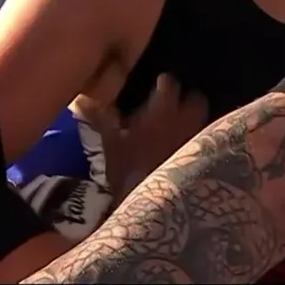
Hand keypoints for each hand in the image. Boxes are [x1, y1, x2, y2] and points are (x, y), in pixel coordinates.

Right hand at [75, 74, 207, 198]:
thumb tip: (80, 99)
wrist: (150, 202)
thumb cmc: (126, 170)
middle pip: (196, 100)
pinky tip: (185, 149)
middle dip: (189, 100)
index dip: (164, 83)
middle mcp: (184, 120)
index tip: (160, 83)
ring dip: (194, 120)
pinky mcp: (202, 159)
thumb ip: (99, 118)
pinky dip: (197, 141)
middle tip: (176, 106)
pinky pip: (204, 142)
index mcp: (162, 110)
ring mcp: (196, 139)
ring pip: (202, 121)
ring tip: (181, 127)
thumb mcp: (109, 143)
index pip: (169, 84)